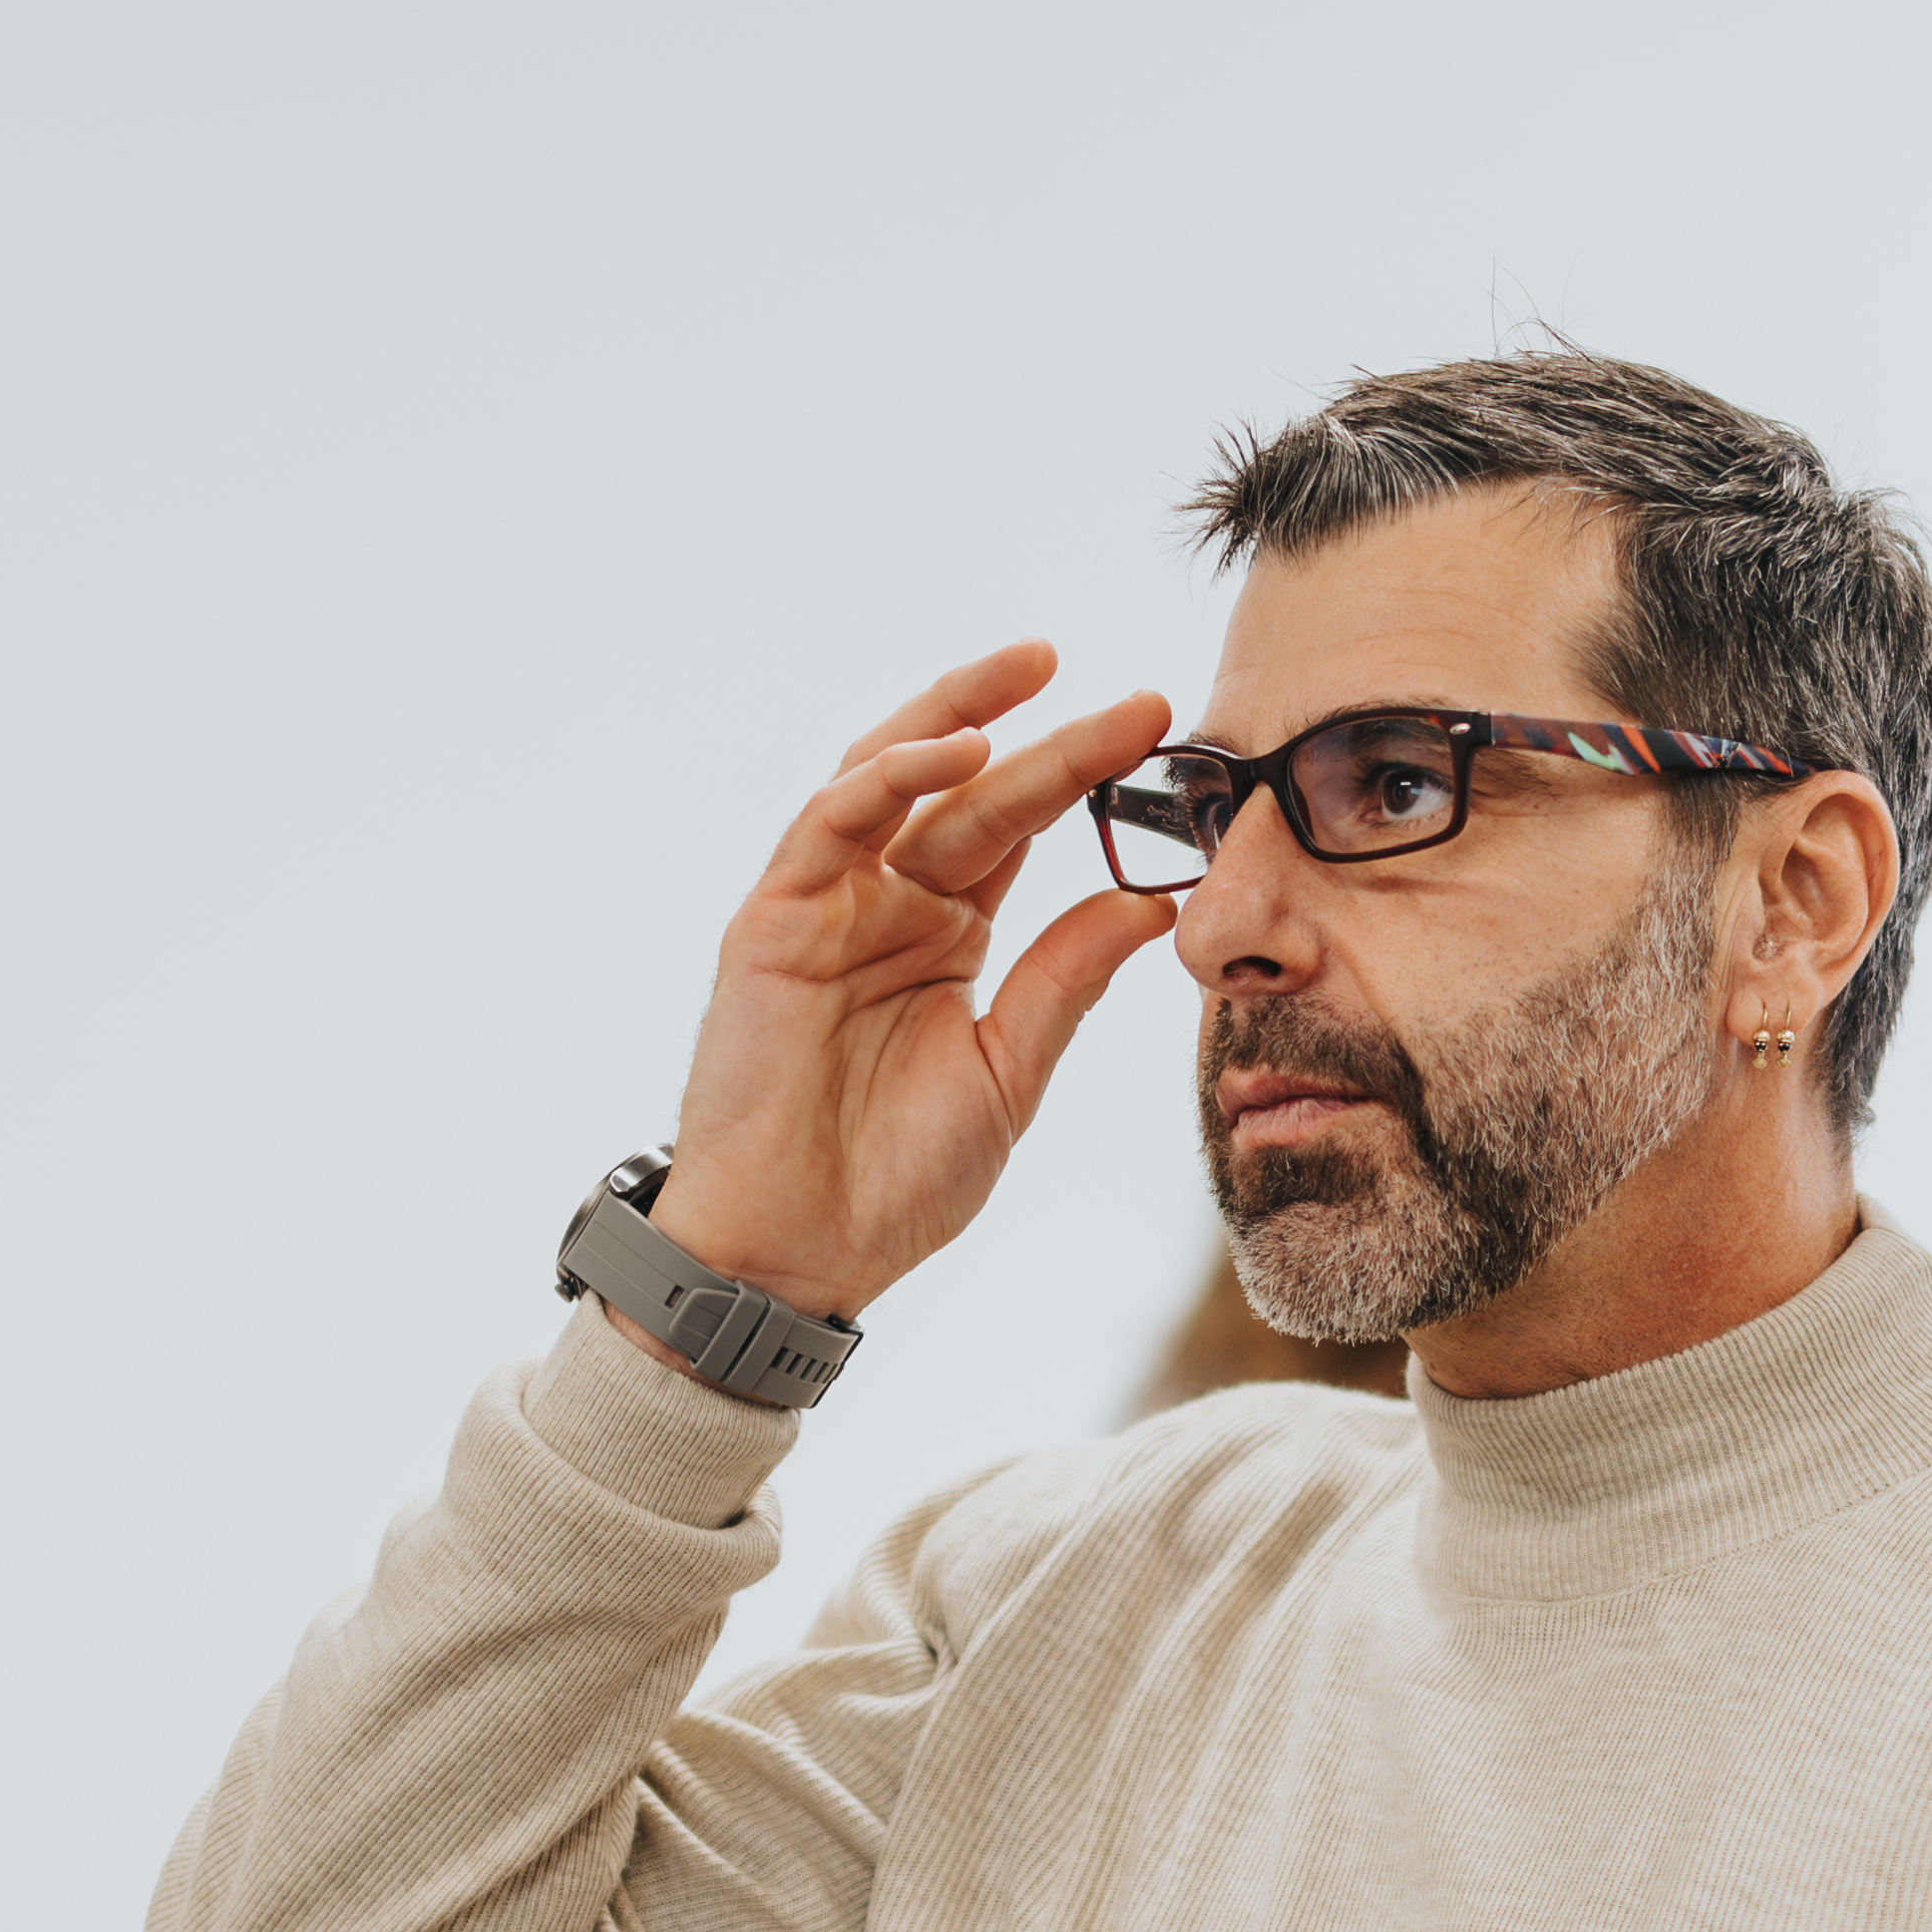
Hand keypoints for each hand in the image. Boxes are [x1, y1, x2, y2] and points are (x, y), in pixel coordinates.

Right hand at [630, 648, 1198, 1328]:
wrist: (798, 1255)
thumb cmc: (893, 1179)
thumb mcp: (1009, 1070)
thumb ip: (1065, 979)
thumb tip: (1153, 902)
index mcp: (947, 934)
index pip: (1021, 829)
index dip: (1084, 776)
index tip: (1160, 737)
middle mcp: (886, 903)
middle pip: (973, 794)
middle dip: (1052, 738)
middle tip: (1137, 701)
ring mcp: (826, 905)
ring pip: (891, 778)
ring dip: (958, 718)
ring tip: (1035, 675)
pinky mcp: (770, 921)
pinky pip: (828, 825)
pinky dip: (886, 778)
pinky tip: (953, 753)